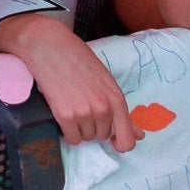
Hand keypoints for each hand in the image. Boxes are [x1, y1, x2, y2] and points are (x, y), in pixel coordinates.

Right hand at [4, 15, 140, 149]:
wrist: (50, 46)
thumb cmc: (79, 59)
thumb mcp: (106, 82)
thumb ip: (121, 110)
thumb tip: (139, 135)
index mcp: (116, 99)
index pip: (127, 140)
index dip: (120, 143)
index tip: (112, 140)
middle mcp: (103, 109)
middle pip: (102, 136)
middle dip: (94, 126)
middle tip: (83, 104)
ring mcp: (84, 113)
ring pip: (86, 138)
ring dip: (80, 128)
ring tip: (72, 105)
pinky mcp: (65, 116)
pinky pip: (71, 138)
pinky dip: (68, 131)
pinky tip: (64, 113)